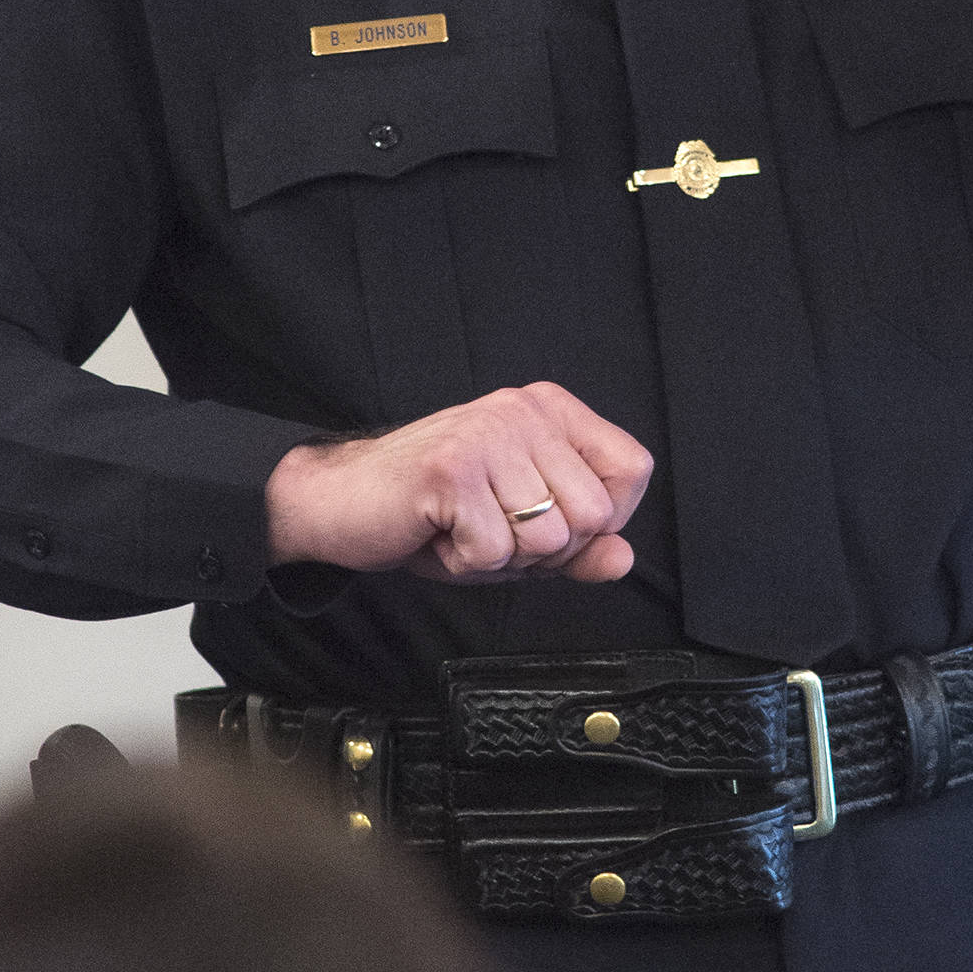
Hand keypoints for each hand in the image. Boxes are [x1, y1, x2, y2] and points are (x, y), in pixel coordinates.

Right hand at [265, 382, 647, 583]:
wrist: (339, 502)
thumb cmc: (432, 515)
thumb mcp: (520, 534)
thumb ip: (578, 547)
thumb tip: (623, 560)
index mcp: (550, 410)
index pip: (633, 470)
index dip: (603, 520)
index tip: (548, 520)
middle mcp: (525, 410)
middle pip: (595, 514)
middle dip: (547, 549)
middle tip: (491, 526)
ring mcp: (489, 434)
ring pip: (548, 539)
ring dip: (501, 557)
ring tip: (461, 527)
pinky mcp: (453, 468)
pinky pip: (496, 551)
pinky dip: (464, 562)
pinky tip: (437, 532)